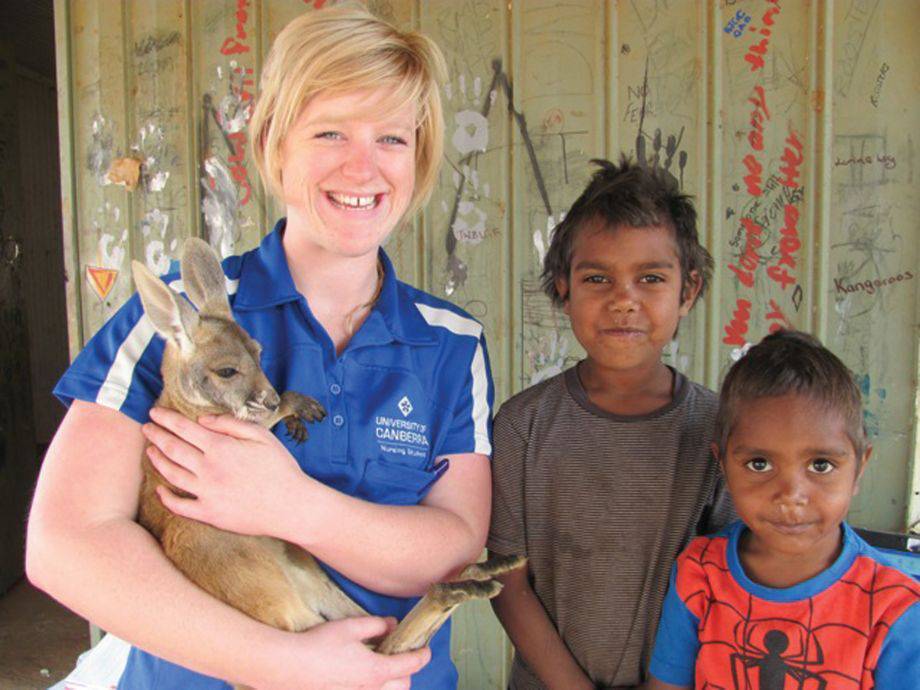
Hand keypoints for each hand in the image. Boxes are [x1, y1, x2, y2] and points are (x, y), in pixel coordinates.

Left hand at [142, 407, 308, 535]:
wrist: (291, 506)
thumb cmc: (280, 468)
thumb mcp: (261, 436)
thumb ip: (230, 424)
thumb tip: (203, 419)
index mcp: (221, 447)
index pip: (184, 428)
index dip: (166, 419)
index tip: (154, 413)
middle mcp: (208, 469)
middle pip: (172, 448)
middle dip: (156, 435)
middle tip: (146, 428)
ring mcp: (206, 493)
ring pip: (170, 474)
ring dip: (156, 460)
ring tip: (150, 451)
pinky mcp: (208, 514)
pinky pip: (179, 506)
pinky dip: (165, 497)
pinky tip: (159, 489)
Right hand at [253, 617, 430, 689]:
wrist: (289, 667)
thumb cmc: (320, 645)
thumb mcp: (351, 627)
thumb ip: (376, 625)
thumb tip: (392, 624)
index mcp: (377, 670)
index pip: (411, 665)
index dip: (422, 655)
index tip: (426, 649)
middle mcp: (370, 689)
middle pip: (403, 686)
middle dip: (408, 672)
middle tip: (402, 655)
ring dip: (391, 683)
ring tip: (383, 666)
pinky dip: (374, 687)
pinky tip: (362, 675)